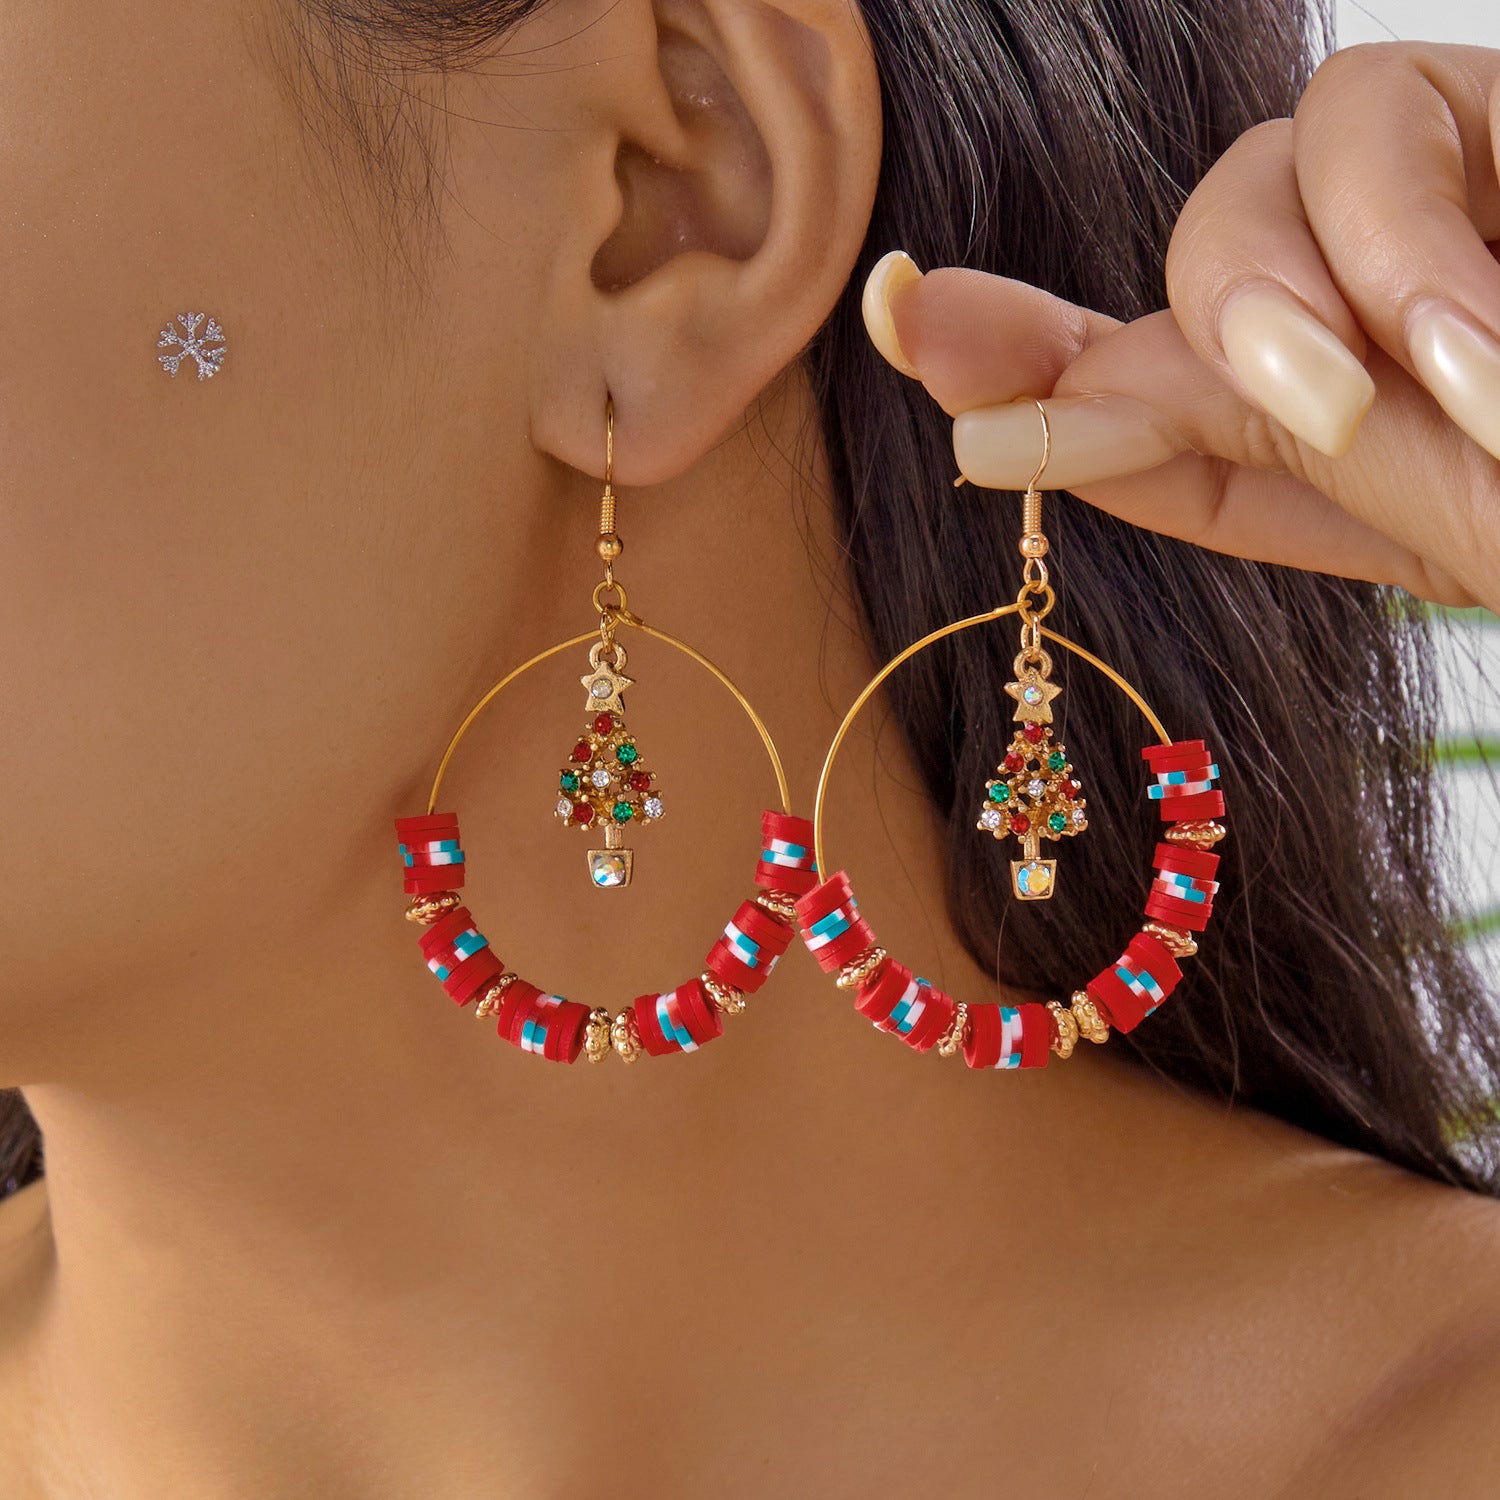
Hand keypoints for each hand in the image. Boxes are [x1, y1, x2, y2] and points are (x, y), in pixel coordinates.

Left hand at [863, 40, 1499, 614]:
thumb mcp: (1415, 516)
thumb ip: (1220, 446)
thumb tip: (996, 424)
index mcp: (1320, 440)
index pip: (1132, 386)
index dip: (1007, 352)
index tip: (899, 314)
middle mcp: (1352, 321)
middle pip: (1187, 259)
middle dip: (1204, 325)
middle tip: (1318, 412)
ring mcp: (1417, 217)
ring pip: (1254, 167)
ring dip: (1294, 289)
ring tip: (1430, 393)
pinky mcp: (1492, 119)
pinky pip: (1374, 108)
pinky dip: (1401, 232)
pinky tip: (1481, 346)